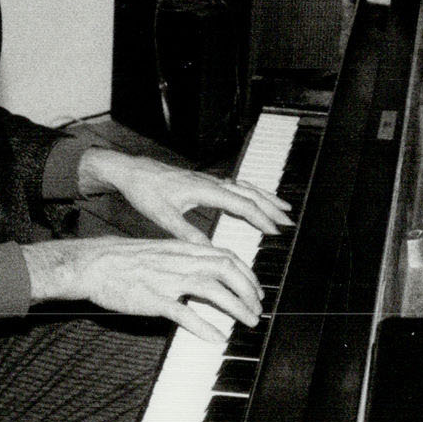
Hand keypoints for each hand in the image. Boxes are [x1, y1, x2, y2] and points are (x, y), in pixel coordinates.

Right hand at [23, 235, 262, 342]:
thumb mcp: (158, 251)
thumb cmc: (122, 258)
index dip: (246, 272)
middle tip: (257, 308)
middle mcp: (178, 261)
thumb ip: (182, 259)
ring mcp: (167, 280)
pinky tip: (215, 337)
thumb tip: (203, 270)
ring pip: (212, 289)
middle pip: (226, 270)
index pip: (225, 255)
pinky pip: (184, 313)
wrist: (93, 263)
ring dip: (236, 306)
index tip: (256, 288)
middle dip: (248, 290)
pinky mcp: (153, 299)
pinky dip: (203, 326)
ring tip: (248, 321)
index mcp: (181, 249)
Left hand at [77, 149, 292, 244]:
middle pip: (249, 193)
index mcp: (204, 190)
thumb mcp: (163, 216)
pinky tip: (255, 198)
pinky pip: (235, 185)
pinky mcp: (203, 180)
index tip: (276, 231)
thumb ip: (186, 233)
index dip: (260, 218)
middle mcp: (210, 182)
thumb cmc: (146, 192)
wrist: (132, 171)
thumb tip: (207, 250)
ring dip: (265, 197)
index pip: (241, 204)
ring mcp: (208, 179)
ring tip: (283, 208)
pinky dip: (251, 192)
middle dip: (271, 207)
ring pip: (244, 186)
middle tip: (289, 222)